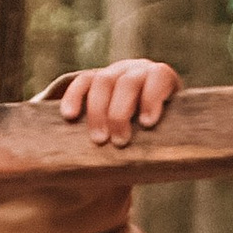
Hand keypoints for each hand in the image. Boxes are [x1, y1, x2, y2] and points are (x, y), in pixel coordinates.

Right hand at [59, 56, 180, 145]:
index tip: (147, 124)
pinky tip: (70, 116)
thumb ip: (163, 139)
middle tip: (120, 142)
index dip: (152, 97)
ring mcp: (114, 73)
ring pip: (103, 81)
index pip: (159, 76)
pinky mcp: (91, 78)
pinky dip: (74, 98)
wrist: (133, 129)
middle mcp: (137, 72)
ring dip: (99, 111)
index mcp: (160, 80)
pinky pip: (81, 82)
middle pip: (128, 83)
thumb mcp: (163, 135)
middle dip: (121, 113)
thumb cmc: (154, 138)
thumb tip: (161, 160)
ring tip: (99, 140)